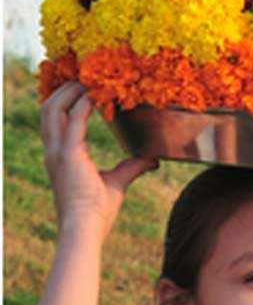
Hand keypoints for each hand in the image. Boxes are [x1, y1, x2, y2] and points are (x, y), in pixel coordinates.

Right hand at [40, 82, 157, 239]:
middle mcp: (53, 151)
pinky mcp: (68, 155)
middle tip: (84, 76)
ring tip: (88, 80)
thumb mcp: (117, 182)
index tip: (83, 87)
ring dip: (70, 91)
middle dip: (63, 89)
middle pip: (49, 108)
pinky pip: (73, 120)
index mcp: (60, 156)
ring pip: (53, 109)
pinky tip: (96, 95)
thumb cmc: (98, 211)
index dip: (66, 101)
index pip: (56, 120)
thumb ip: (133, 166)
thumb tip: (152, 159)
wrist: (86, 228)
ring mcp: (57, 152)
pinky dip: (83, 104)